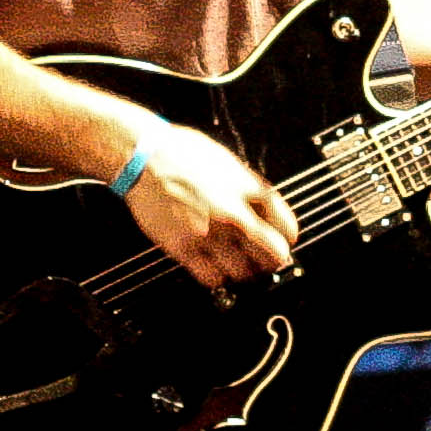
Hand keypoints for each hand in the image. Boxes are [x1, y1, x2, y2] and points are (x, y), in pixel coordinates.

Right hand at [124, 122, 299, 286]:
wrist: (143, 154)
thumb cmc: (181, 152)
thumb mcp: (228, 163)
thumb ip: (248, 189)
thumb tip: (264, 211)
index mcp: (248, 189)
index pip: (287, 227)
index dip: (286, 238)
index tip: (281, 242)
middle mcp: (233, 213)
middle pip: (273, 254)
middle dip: (271, 260)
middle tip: (263, 259)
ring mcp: (209, 232)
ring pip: (244, 272)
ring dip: (243, 272)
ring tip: (236, 264)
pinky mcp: (184, 247)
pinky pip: (212, 278)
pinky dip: (217, 278)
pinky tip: (213, 268)